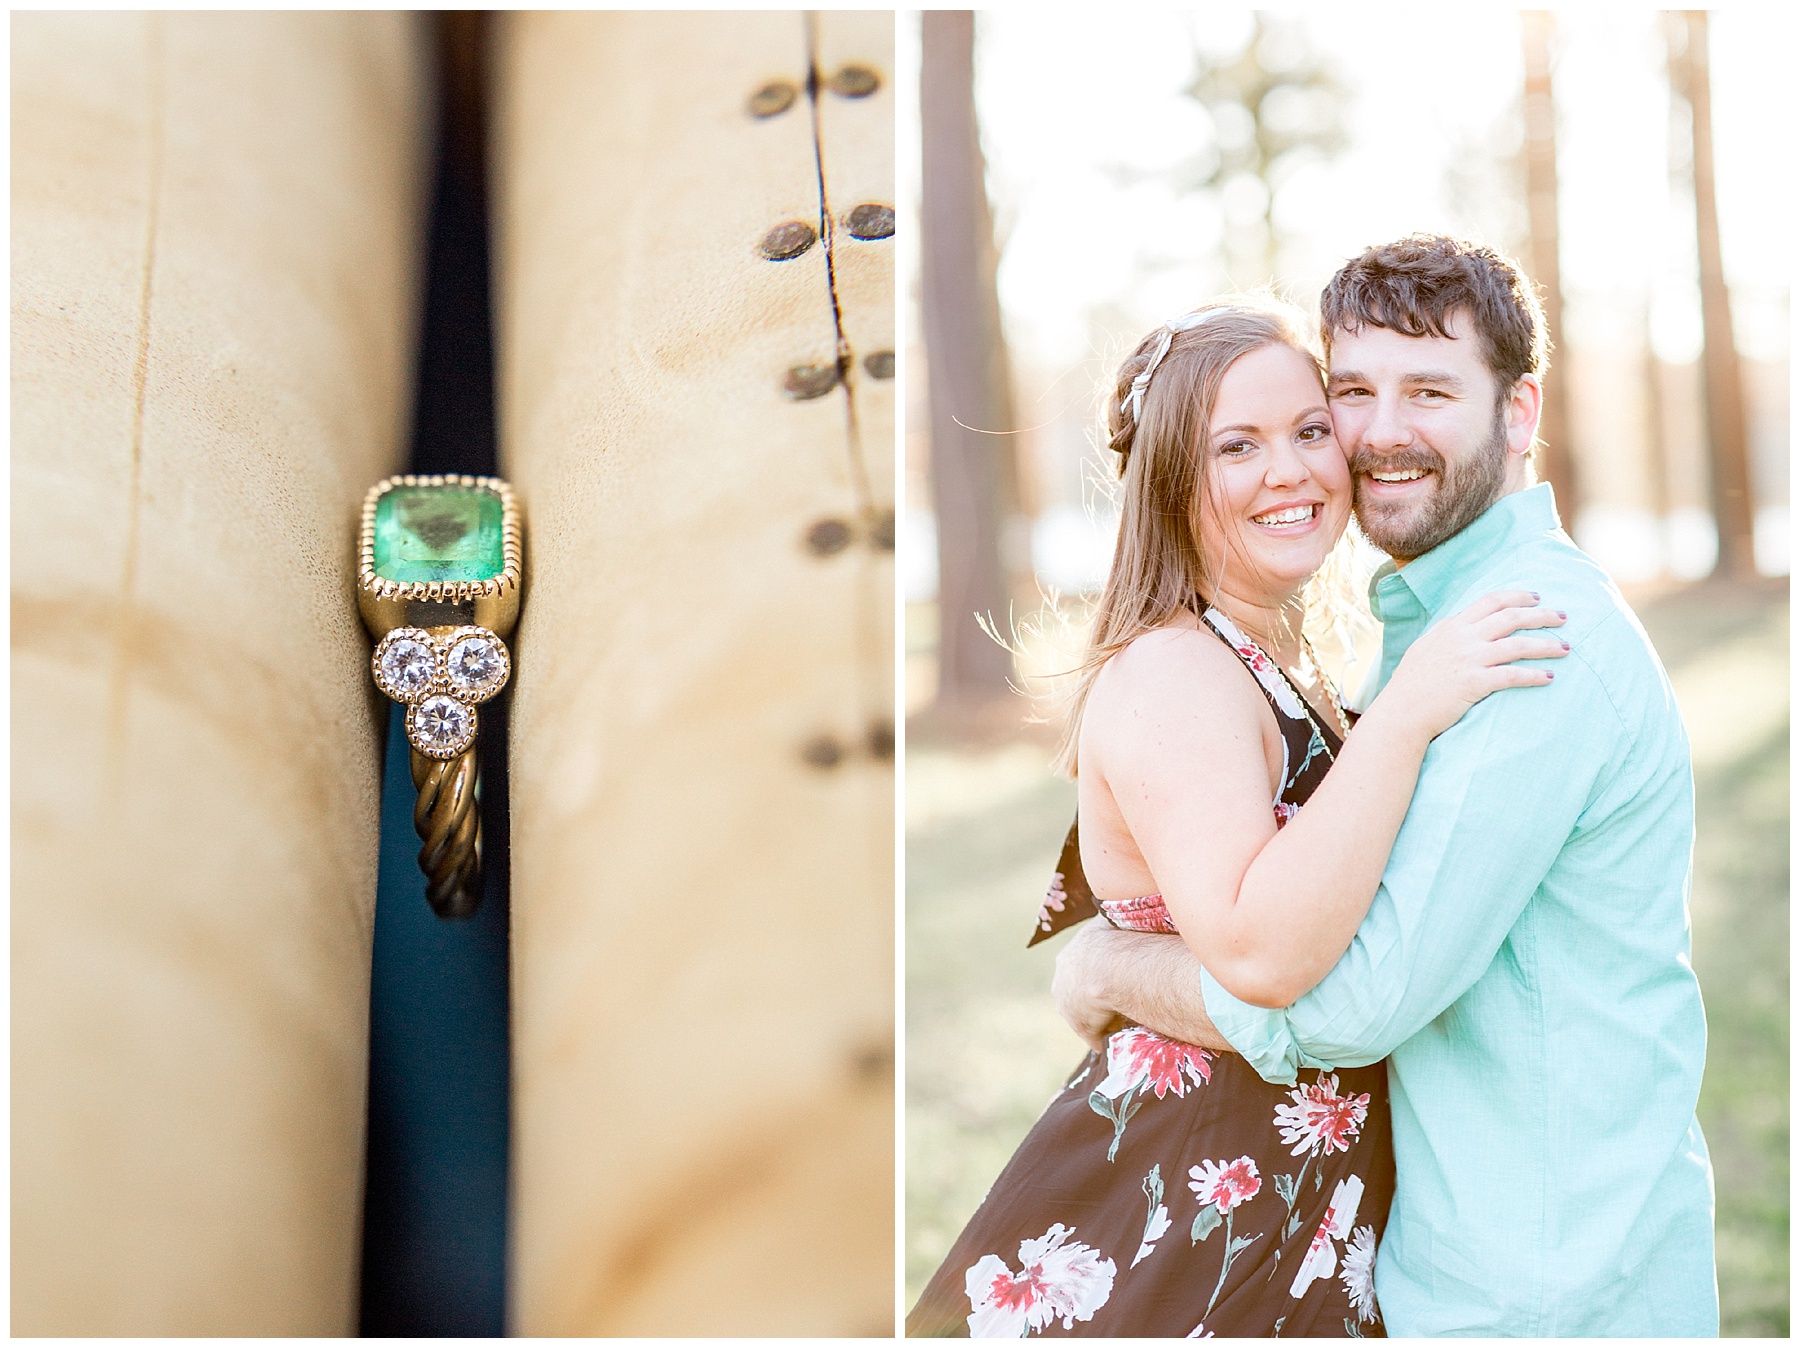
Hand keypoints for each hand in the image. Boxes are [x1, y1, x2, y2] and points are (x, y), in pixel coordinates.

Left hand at [1051, 924, 1130, 1052]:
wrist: (1110, 966)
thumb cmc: (1113, 938)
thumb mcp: (1107, 920)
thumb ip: (1107, 918)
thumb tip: (1114, 910)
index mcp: (1067, 958)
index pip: (1079, 969)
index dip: (1095, 973)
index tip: (1111, 977)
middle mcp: (1061, 983)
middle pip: (1077, 993)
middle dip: (1093, 997)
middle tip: (1117, 998)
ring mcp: (1068, 1006)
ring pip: (1085, 1014)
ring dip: (1100, 1017)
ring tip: (1123, 1017)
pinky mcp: (1080, 1026)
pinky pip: (1094, 1034)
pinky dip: (1106, 1036)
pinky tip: (1121, 1033)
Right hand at [1373, 589, 1568, 742]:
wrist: (1401, 711)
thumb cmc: (1410, 684)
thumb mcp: (1425, 647)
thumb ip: (1445, 634)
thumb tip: (1459, 624)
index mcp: (1452, 626)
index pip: (1490, 601)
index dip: (1517, 597)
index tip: (1537, 598)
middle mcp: (1463, 638)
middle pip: (1511, 617)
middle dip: (1542, 615)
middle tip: (1563, 618)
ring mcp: (1469, 659)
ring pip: (1518, 645)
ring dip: (1546, 645)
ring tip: (1565, 648)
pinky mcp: (1475, 683)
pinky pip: (1513, 675)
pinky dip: (1534, 675)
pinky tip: (1549, 677)